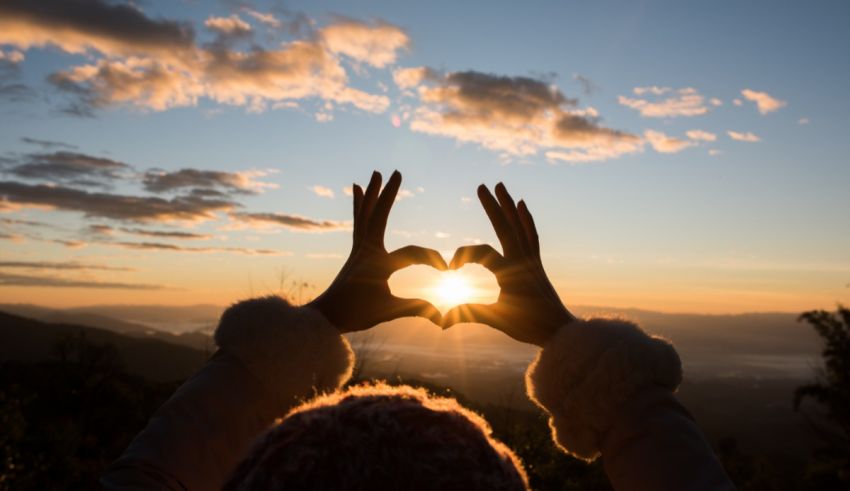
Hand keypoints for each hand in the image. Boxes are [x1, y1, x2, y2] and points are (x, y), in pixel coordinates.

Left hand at [308, 170, 446, 332]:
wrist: (324, 317)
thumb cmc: (355, 315)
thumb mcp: (388, 311)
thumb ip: (416, 309)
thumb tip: (444, 317)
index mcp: (377, 264)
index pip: (412, 254)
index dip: (433, 260)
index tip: (448, 270)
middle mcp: (366, 251)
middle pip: (379, 215)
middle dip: (388, 194)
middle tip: (396, 172)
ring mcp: (359, 249)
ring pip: (366, 214)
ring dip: (372, 193)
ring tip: (375, 174)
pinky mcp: (355, 251)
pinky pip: (358, 221)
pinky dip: (360, 205)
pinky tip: (358, 191)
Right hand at [442, 183, 574, 345]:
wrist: (561, 331)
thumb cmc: (530, 327)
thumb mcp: (498, 320)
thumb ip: (470, 315)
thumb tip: (441, 321)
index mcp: (510, 272)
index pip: (482, 253)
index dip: (462, 256)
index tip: (450, 270)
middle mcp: (522, 260)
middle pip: (505, 227)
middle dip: (492, 206)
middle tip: (481, 185)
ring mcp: (531, 259)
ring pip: (519, 226)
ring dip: (509, 205)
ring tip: (501, 186)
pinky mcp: (537, 263)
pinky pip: (531, 235)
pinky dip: (526, 219)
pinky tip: (523, 206)